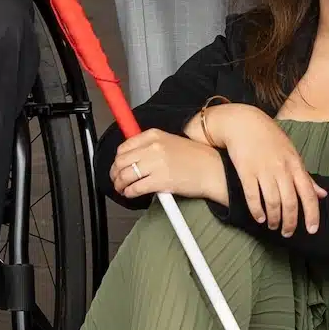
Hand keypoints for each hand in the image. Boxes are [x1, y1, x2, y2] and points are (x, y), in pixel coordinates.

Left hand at [110, 129, 228, 203]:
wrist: (213, 170)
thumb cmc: (196, 158)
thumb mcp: (171, 142)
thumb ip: (151, 146)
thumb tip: (133, 155)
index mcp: (154, 135)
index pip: (124, 146)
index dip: (118, 159)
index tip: (118, 165)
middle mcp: (153, 147)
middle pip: (121, 161)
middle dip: (115, 173)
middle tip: (117, 179)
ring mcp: (155, 164)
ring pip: (125, 175)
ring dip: (120, 185)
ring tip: (123, 188)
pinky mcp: (159, 181)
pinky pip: (134, 189)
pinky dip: (129, 193)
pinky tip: (132, 194)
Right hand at [194, 103, 326, 234]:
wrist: (245, 123)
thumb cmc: (271, 140)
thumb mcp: (292, 155)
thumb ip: (306, 177)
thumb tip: (323, 194)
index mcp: (295, 165)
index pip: (308, 194)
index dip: (312, 214)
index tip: (312, 230)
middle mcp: (281, 168)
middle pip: (290, 202)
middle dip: (290, 222)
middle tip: (288, 233)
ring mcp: (263, 170)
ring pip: (272, 202)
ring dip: (274, 219)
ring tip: (273, 226)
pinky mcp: (246, 171)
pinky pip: (253, 196)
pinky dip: (257, 211)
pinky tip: (259, 218)